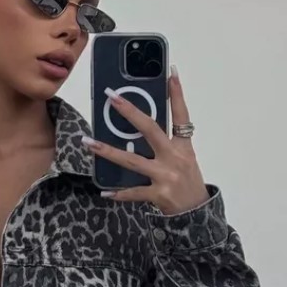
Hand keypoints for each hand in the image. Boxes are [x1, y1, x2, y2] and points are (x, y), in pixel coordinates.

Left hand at [81, 65, 210, 214]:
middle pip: (150, 129)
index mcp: (183, 146)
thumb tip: (140, 127)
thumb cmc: (188, 183)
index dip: (176, 94)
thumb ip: (167, 143)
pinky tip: (104, 192)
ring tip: (89, 142)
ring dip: (108, 151)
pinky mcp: (158, 194)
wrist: (197, 214)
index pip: (180, 115)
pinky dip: (119, 194)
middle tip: (112, 98)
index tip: (170, 72)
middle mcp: (175, 157)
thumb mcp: (184, 159)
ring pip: (132, 160)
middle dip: (130, 112)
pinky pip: (134, 192)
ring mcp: (166, 176)